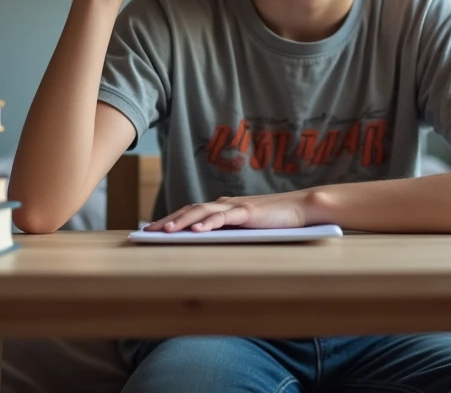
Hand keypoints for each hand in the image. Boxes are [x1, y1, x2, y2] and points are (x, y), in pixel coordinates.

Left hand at [144, 190, 316, 232]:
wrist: (302, 209)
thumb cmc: (275, 222)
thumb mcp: (246, 229)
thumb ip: (228, 232)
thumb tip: (206, 246)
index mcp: (223, 208)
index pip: (191, 212)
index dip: (171, 220)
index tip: (152, 230)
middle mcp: (225, 204)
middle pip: (190, 210)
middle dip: (169, 221)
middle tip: (148, 232)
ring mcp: (236, 207)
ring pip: (203, 211)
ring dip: (183, 221)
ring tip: (167, 231)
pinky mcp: (248, 212)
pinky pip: (225, 216)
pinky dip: (210, 222)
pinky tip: (198, 230)